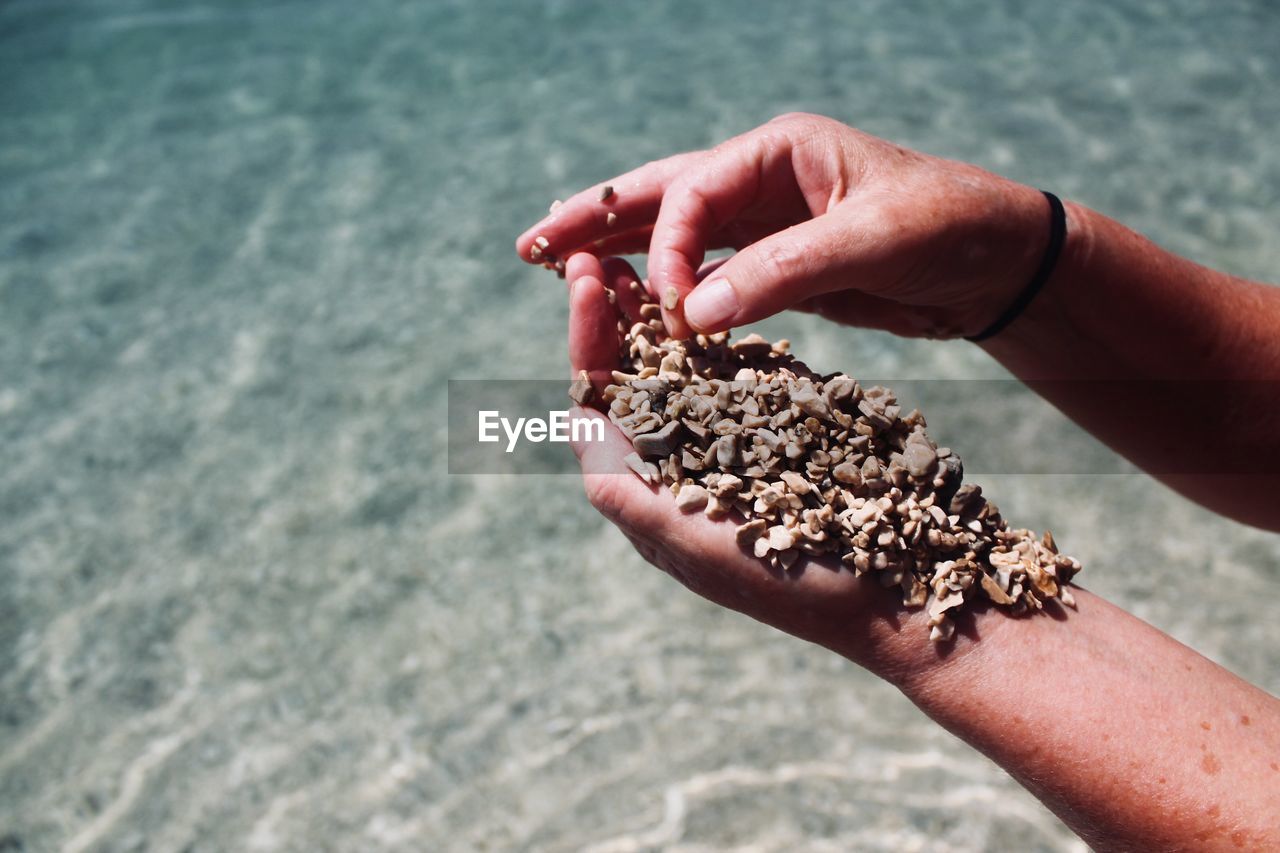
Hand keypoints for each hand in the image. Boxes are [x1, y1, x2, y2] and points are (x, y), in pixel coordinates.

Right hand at [519, 113, 1050, 339]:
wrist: (997, 262)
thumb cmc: (949, 230)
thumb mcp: (873, 243)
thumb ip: (786, 271)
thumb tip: (694, 314)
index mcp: (779, 150)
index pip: (692, 195)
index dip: (666, 251)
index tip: (667, 311)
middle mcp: (761, 178)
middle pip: (656, 196)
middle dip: (592, 221)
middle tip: (529, 246)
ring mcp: (764, 220)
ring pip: (671, 232)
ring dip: (614, 250)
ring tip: (551, 266)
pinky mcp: (776, 262)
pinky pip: (704, 272)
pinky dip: (662, 286)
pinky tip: (629, 303)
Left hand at [563, 252, 983, 678]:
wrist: (897, 595)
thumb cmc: (797, 585)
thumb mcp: (700, 546)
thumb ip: (632, 496)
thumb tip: (579, 432)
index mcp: (651, 491)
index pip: (600, 404)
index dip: (587, 339)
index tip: (589, 279)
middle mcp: (679, 462)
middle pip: (628, 377)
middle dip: (611, 316)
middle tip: (602, 255)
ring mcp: (729, 439)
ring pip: (676, 367)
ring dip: (652, 313)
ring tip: (639, 260)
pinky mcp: (779, 425)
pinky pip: (736, 371)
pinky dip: (715, 329)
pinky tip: (707, 287)